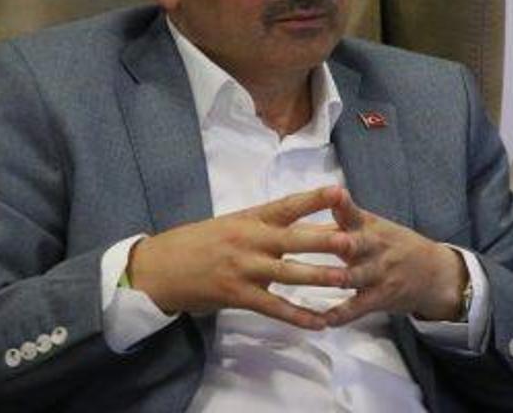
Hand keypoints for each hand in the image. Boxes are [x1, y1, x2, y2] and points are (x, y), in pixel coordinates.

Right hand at [127, 186, 353, 329]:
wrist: (159, 267)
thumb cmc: (199, 243)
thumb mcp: (233, 224)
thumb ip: (267, 227)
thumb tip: (307, 227)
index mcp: (251, 218)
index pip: (288, 205)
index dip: (315, 199)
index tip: (340, 191)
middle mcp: (249, 240)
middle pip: (294, 239)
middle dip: (324, 241)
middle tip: (353, 241)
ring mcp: (243, 268)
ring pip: (287, 274)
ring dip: (318, 278)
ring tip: (346, 281)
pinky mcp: (236, 295)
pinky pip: (273, 308)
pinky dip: (297, 316)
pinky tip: (319, 322)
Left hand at [324, 189, 467, 325]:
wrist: (434, 272)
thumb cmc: (391, 245)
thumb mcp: (372, 226)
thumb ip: (338, 220)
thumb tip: (300, 215)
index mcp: (367, 226)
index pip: (352, 211)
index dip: (342, 203)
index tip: (334, 194)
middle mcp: (373, 247)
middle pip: (354, 243)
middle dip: (340, 242)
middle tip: (318, 240)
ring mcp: (378, 273)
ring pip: (355, 276)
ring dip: (337, 278)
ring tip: (312, 281)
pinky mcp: (381, 297)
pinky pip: (359, 307)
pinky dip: (341, 315)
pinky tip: (324, 321)